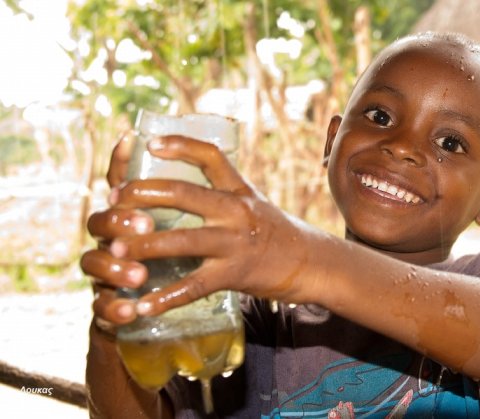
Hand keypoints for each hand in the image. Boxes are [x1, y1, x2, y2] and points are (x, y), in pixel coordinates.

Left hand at [82, 135, 317, 322]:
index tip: (150, 144)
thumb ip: (221, 193)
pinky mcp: (234, 275)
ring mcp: (235, 243)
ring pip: (182, 240)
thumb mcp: (251, 201)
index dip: (180, 145)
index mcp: (238, 190)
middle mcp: (236, 211)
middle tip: (113, 201)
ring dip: (144, 245)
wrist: (308, 262)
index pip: (210, 156)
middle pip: (184, 194)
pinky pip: (193, 286)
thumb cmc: (273, 231)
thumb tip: (177, 185)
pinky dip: (165, 297)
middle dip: (143, 195)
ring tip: (114, 250)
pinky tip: (142, 305)